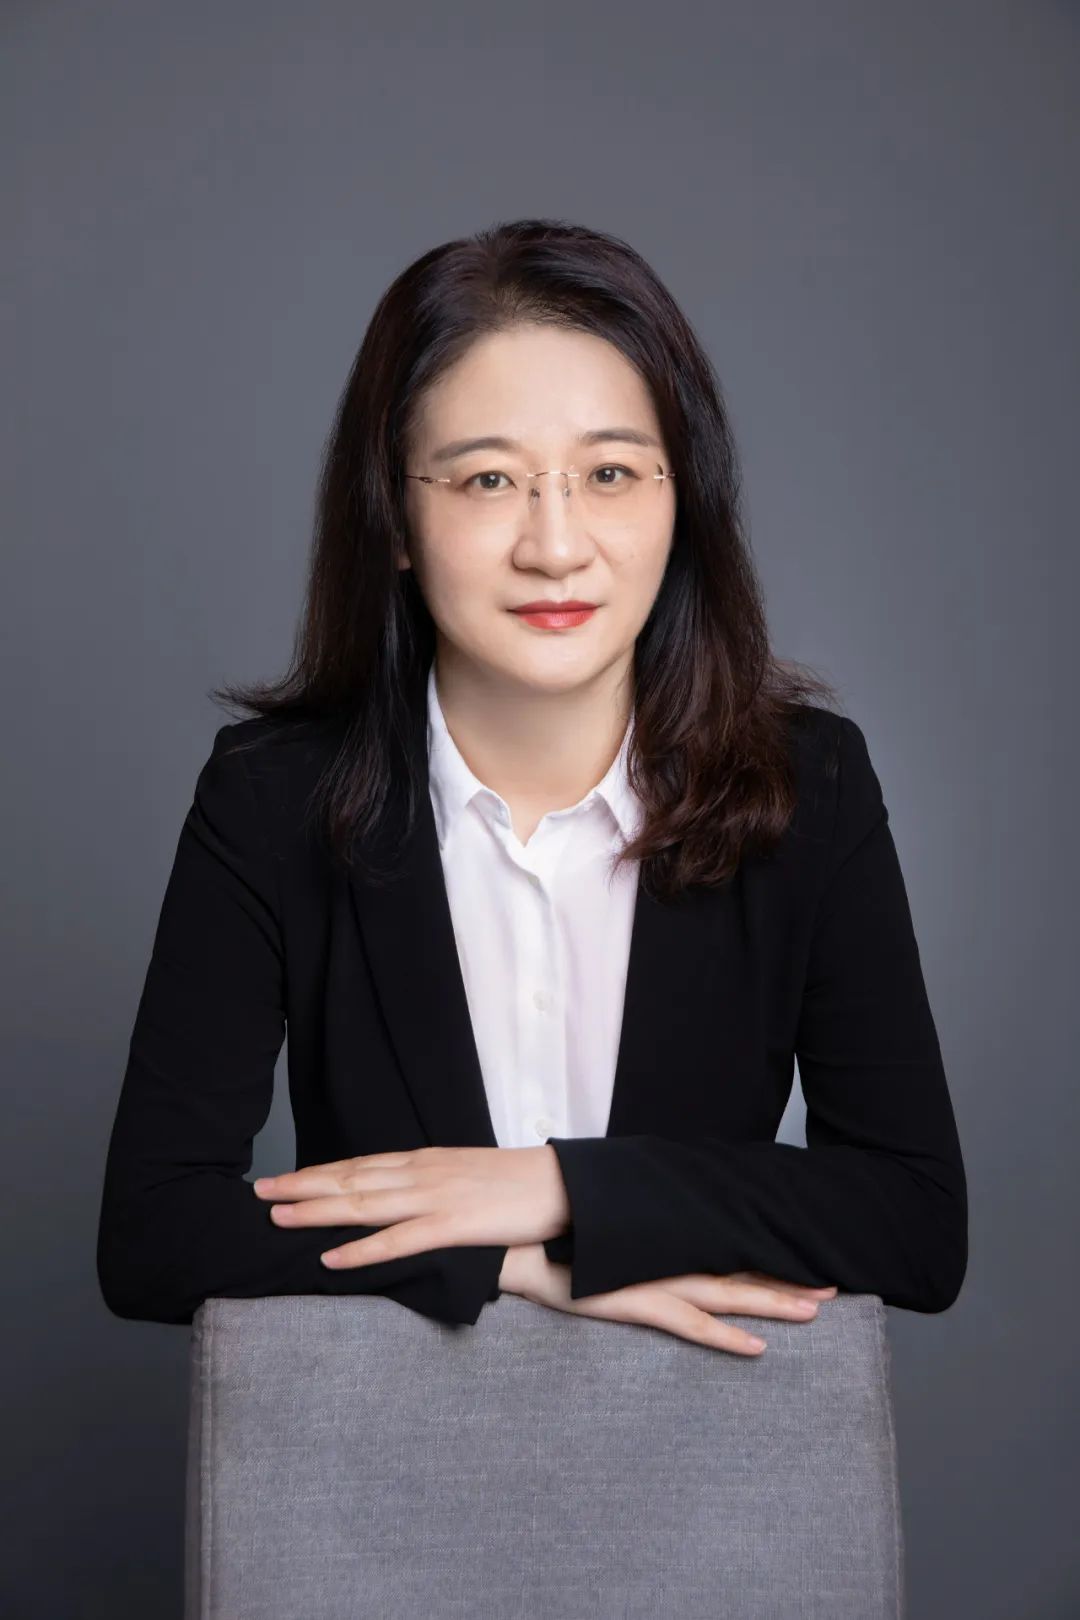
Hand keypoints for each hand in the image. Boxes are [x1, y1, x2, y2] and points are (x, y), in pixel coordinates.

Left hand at [252, 1146, 570, 1269]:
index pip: (360, 1164)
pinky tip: (331, 1259)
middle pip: (350, 1179)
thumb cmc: (517, 1184)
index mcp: (424, 1161)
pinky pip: (398, 1241)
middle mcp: (421, 1173)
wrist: (562, 1184)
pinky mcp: (453, 1225)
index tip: (283, 1179)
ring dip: (316, 1212)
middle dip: (301, 1187)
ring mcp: (435, 1198)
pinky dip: (361, 1250)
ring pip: (363, 1204)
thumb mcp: (465, 1174)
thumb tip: (402, 1197)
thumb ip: (431, 1183)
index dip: (318, 1172)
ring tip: (278, 1219)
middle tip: (260, 1193)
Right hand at [497, 1245, 837, 1356]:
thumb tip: (662, 1235)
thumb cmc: (562, 1241)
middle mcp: (669, 1257)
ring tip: (813, 1309)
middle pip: (740, 1270)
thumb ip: (641, 1235)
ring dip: (771, 1302)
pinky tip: (757, 1348)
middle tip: (833, 1286)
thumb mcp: (611, 1235)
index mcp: (666, 1242)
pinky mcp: (636, 1301)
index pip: (727, 1249)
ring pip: (727, 1294)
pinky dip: (726, 1337)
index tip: (803, 1258)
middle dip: (787, 1280)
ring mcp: (655, 1280)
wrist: (521, 1245)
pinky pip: (691, 1324)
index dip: (767, 1256)